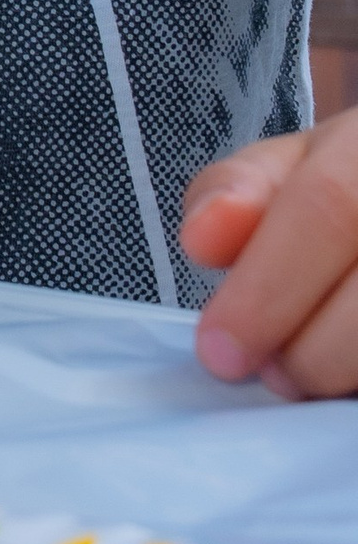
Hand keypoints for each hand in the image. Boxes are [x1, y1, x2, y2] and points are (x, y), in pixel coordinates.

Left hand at [181, 111, 357, 393]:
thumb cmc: (355, 186)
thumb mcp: (300, 164)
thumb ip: (239, 192)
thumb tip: (201, 240)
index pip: (325, 210)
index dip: (268, 287)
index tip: (219, 349)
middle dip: (307, 350)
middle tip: (271, 371)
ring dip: (346, 374)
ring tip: (311, 377)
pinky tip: (350, 379)